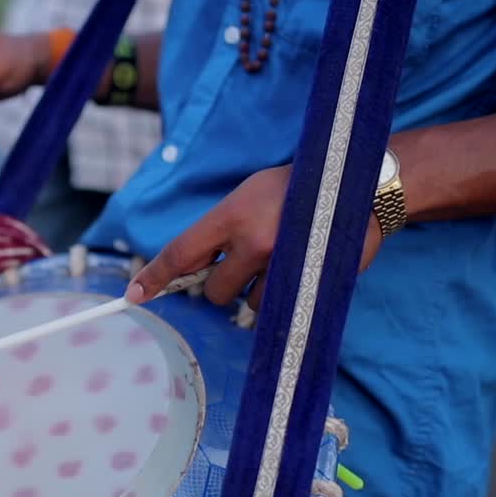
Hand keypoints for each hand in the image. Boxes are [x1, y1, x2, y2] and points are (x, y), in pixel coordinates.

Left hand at [127, 165, 383, 309]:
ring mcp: (283, 266)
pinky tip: (298, 269)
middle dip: (223, 285)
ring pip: (248, 305)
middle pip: (214, 292)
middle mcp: (254, 242)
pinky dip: (282, 297)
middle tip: (245, 262)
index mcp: (233, 215)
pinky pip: (278, 309)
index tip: (134, 295)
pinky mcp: (307, 284)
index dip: (154, 277)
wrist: (361, 187)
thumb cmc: (297, 189)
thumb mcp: (249, 194)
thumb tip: (185, 267)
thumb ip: (218, 230)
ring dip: (258, 292)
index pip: (181, 253)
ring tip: (282, 259)